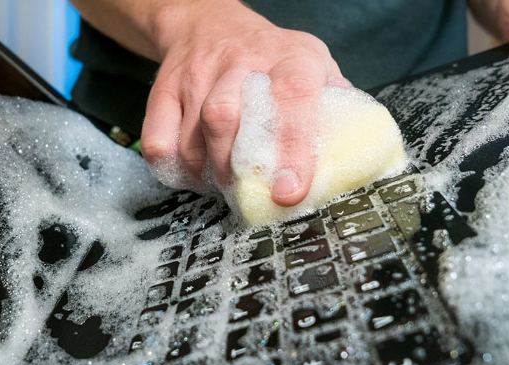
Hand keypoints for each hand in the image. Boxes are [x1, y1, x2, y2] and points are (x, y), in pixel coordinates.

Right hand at [139, 1, 346, 206]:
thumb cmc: (271, 57)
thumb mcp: (314, 66)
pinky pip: (158, 141)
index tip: (290, 191)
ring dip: (210, 174)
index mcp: (290, 57)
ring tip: (225, 186)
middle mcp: (240, 61)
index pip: (293, 96)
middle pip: (228, 117)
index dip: (293, 148)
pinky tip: (195, 173)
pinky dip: (175, 169)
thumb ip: (333, 108)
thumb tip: (350, 162)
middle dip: (239, 170)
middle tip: (251, 196)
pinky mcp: (163, 90)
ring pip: (195, 134)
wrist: (209, 24)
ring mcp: (197, 75)